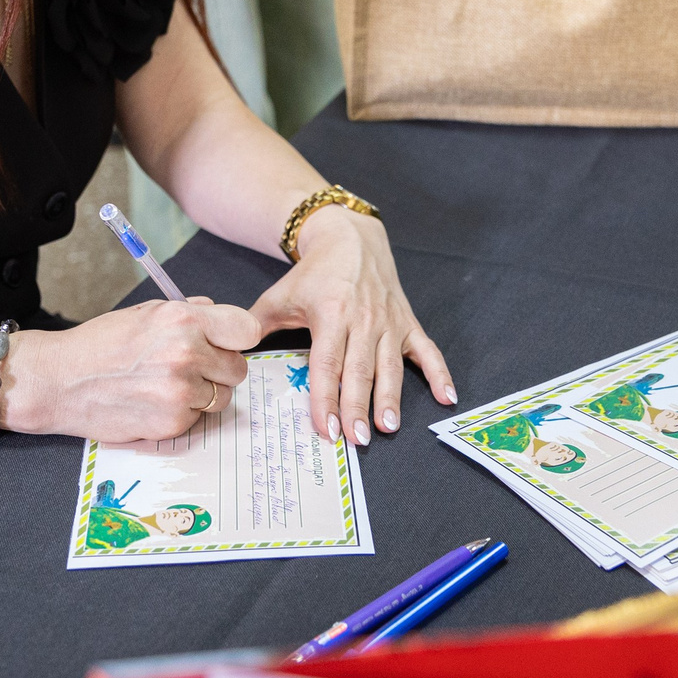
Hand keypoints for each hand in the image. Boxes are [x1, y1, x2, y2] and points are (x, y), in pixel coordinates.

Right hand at [5, 297, 264, 443]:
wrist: (61, 380)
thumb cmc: (102, 343)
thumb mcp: (147, 312)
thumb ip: (190, 313)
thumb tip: (221, 318)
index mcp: (184, 319)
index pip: (247, 331)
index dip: (237, 339)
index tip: (227, 344)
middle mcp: (187, 354)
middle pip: (238, 369)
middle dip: (219, 370)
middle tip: (190, 368)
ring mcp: (180, 392)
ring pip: (222, 397)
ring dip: (203, 395)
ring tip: (168, 386)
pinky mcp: (172, 423)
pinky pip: (198, 419)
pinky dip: (182, 414)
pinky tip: (155, 403)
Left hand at [250, 206, 454, 445]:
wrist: (350, 237)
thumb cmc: (313, 274)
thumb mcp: (281, 295)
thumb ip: (256, 325)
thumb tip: (230, 354)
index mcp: (331, 314)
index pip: (327, 364)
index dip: (326, 397)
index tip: (326, 427)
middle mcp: (363, 320)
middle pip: (360, 371)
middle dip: (357, 406)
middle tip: (356, 439)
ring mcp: (390, 322)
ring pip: (391, 366)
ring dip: (391, 398)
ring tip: (388, 427)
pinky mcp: (409, 321)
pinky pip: (427, 350)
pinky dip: (439, 374)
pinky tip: (447, 398)